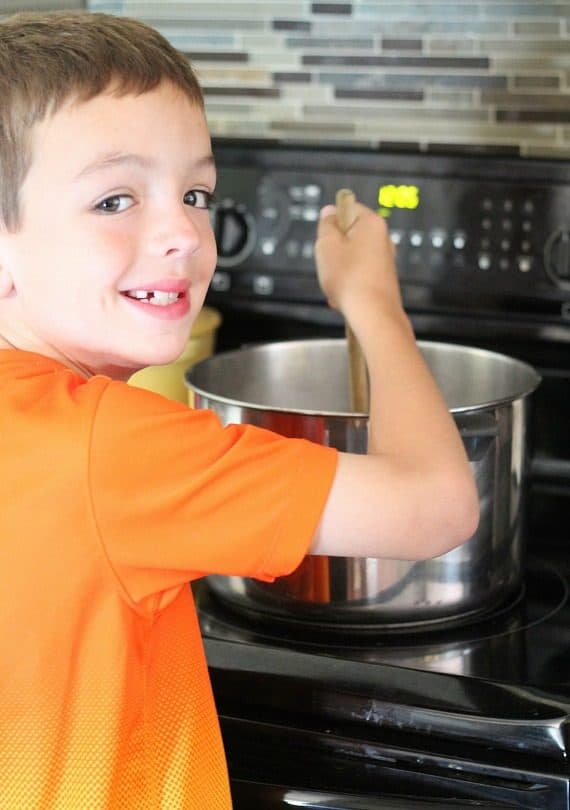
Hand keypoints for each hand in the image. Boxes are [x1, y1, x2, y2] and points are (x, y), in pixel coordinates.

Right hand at [314, 202, 400, 320]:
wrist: (373, 314)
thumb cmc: (349, 278)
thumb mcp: (326, 246)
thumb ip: (326, 225)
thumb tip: (329, 212)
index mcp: (371, 223)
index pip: (347, 207)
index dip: (331, 222)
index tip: (324, 239)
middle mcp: (383, 238)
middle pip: (349, 235)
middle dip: (334, 250)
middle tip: (328, 263)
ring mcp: (385, 260)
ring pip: (352, 258)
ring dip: (339, 271)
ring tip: (336, 285)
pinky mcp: (383, 279)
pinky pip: (359, 275)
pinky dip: (349, 284)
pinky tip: (344, 298)